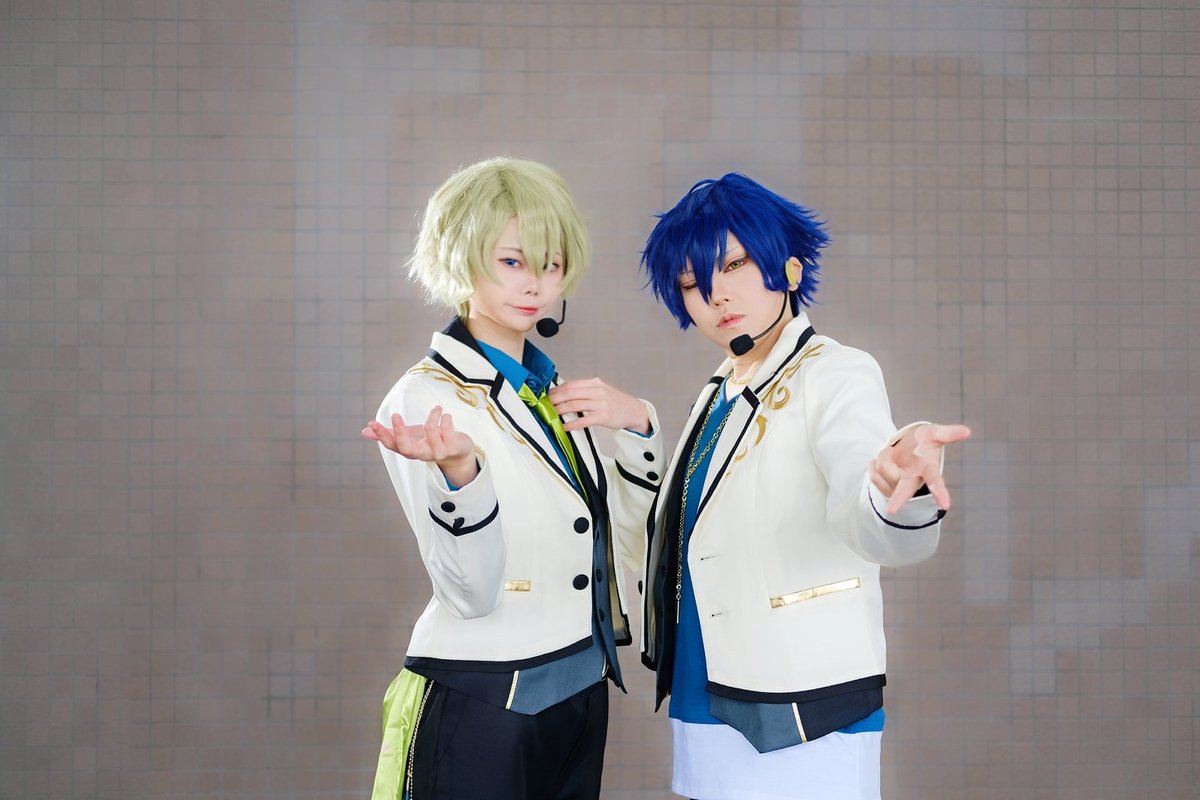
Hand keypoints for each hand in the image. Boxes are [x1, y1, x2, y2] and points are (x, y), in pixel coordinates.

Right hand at [362, 406, 477, 485]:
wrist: (458, 452)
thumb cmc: (431, 441)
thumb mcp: (410, 436)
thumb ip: (389, 433)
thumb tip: (364, 431)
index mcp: (410, 450)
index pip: (392, 446)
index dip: (381, 436)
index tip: (372, 423)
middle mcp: (422, 454)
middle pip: (407, 449)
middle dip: (400, 432)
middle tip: (395, 415)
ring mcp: (438, 452)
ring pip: (430, 431)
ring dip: (433, 415)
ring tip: (437, 408)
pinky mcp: (452, 447)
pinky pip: (447, 428)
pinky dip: (445, 417)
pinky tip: (445, 415)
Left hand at [547, 378, 650, 434]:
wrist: (634, 411)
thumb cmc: (615, 402)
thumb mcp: (602, 390)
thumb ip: (585, 390)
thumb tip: (564, 393)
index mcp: (595, 383)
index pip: (571, 384)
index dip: (557, 390)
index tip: (548, 395)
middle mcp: (597, 391)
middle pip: (570, 393)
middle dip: (555, 399)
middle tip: (545, 404)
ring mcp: (601, 404)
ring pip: (574, 405)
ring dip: (560, 410)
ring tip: (551, 414)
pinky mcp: (603, 417)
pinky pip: (583, 420)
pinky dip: (572, 424)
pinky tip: (564, 427)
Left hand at [869, 423, 971, 513]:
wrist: (905, 446)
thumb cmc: (922, 442)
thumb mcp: (933, 433)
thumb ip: (948, 433)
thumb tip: (967, 431)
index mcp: (928, 470)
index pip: (935, 482)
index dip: (940, 492)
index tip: (945, 506)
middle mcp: (913, 481)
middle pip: (904, 491)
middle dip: (898, 500)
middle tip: (892, 511)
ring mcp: (898, 486)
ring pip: (884, 469)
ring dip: (885, 456)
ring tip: (893, 452)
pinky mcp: (884, 487)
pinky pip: (873, 473)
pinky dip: (874, 463)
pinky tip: (881, 462)